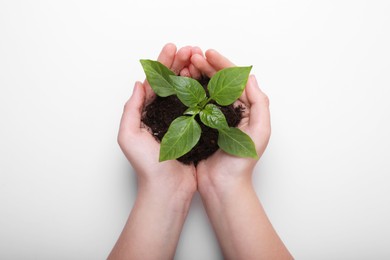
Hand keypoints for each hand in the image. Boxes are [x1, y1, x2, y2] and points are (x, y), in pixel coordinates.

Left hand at [118, 43, 197, 195]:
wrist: (168, 189)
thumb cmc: (147, 166)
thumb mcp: (129, 136)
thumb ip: (131, 109)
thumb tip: (139, 83)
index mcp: (146, 113)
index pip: (155, 81)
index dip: (163, 63)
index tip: (172, 48)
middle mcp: (163, 114)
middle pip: (171, 82)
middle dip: (179, 63)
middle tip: (190, 49)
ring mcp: (180, 121)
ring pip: (186, 90)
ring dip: (191, 73)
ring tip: (199, 59)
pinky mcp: (194, 129)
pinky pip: (198, 105)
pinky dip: (202, 91)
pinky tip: (208, 80)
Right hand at [190, 50, 291, 259]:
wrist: (223, 186)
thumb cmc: (242, 163)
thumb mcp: (259, 132)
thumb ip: (259, 104)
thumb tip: (251, 78)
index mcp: (245, 108)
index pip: (234, 79)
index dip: (222, 63)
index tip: (208, 53)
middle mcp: (229, 110)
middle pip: (218, 81)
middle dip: (206, 65)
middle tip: (192, 55)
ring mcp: (213, 117)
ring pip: (204, 89)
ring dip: (195, 74)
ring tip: (184, 64)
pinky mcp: (199, 126)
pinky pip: (193, 103)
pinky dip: (186, 91)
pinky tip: (179, 83)